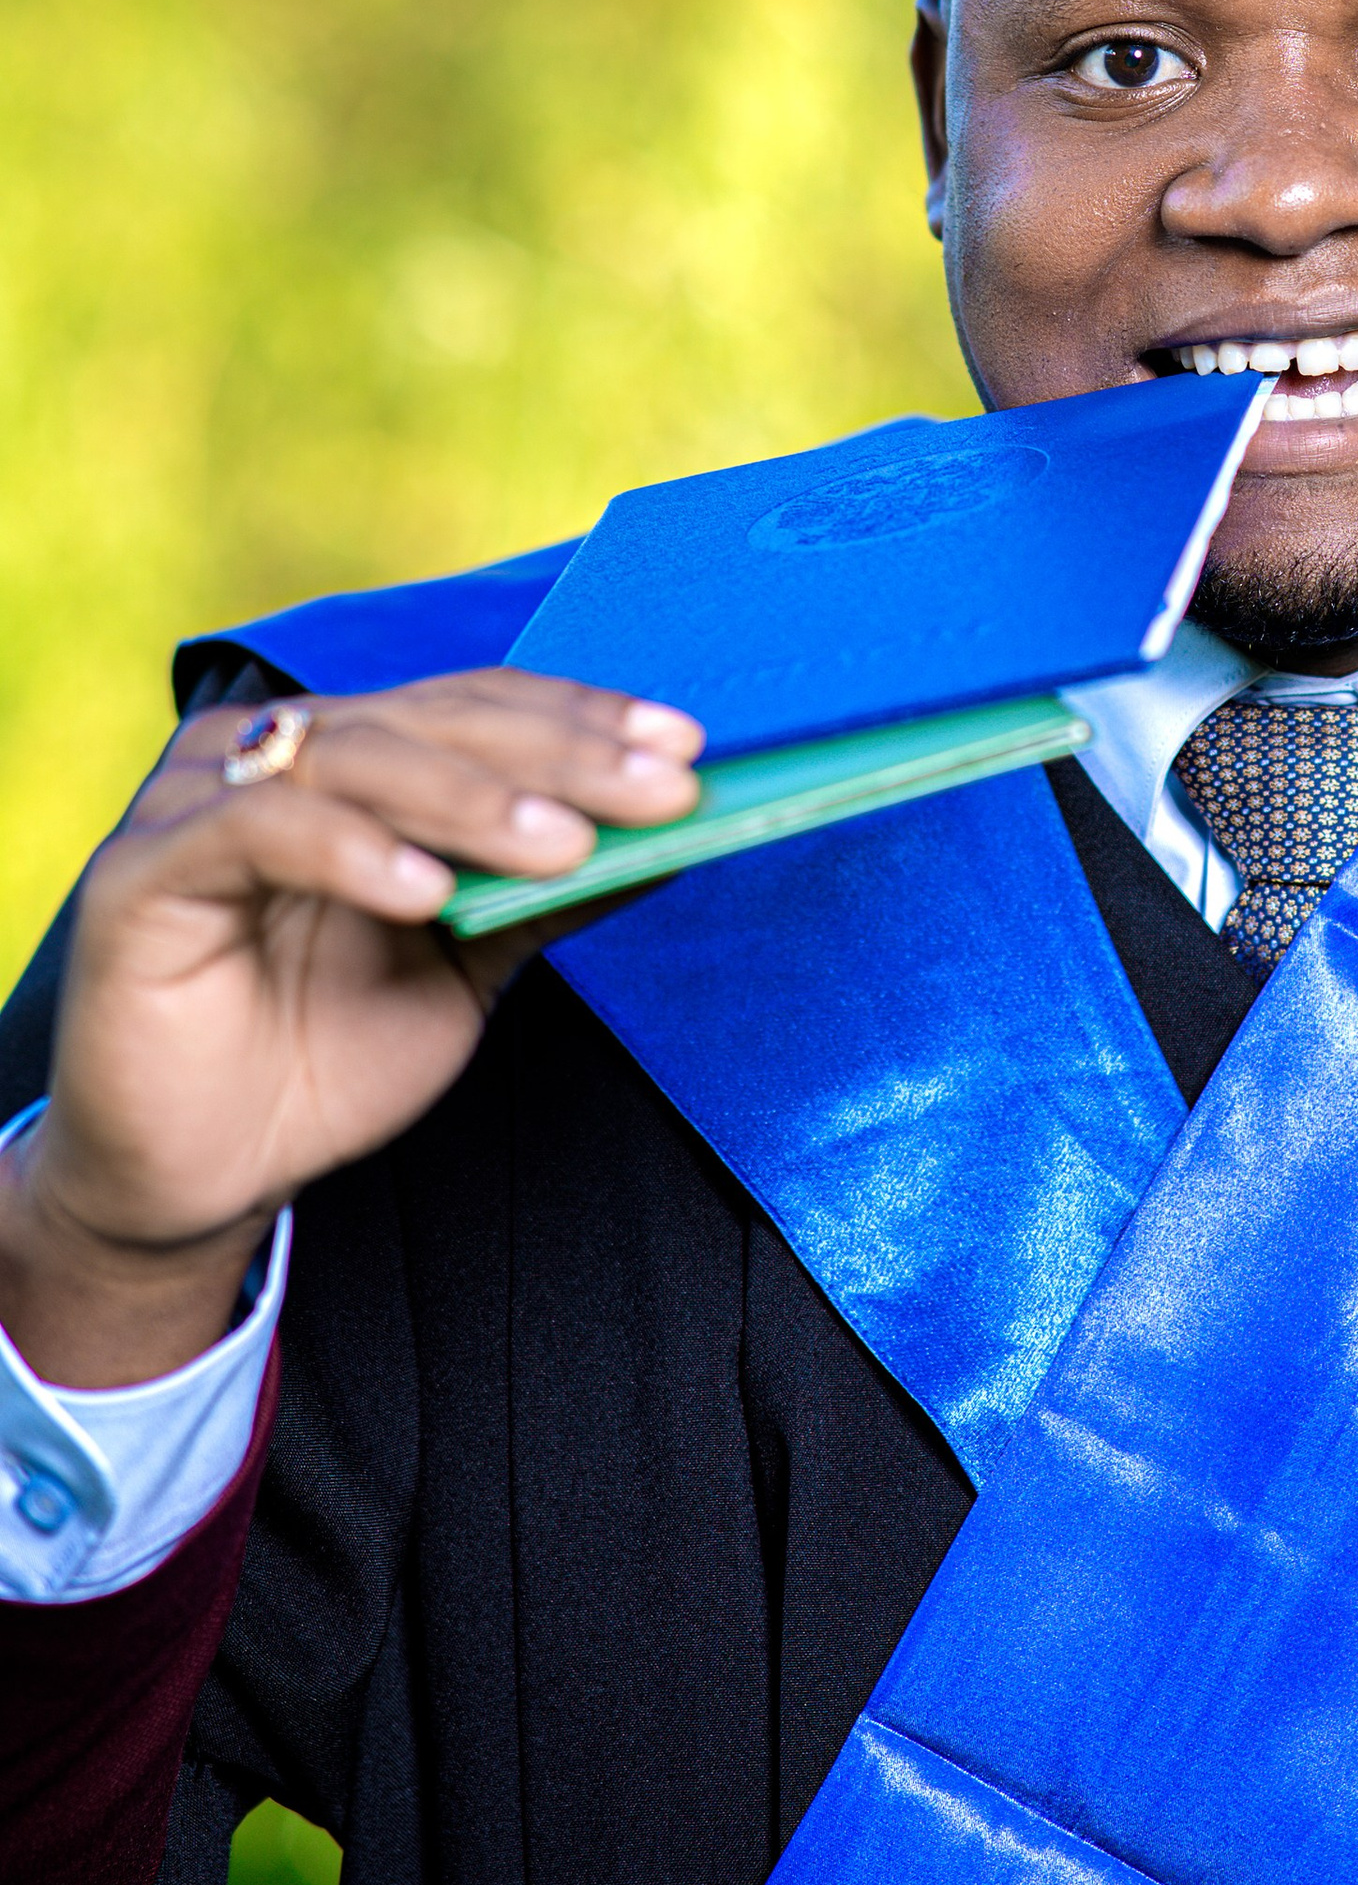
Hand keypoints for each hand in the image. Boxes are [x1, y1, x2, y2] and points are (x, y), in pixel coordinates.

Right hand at [0, 672, 700, 1387]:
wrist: (199, 1176)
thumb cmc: (323, 1060)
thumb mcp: (466, 968)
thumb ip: (546, 891)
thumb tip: (674, 830)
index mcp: (352, 757)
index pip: (480, 707)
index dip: (583, 720)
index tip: (688, 747)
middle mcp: (274, 757)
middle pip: (434, 721)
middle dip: (559, 757)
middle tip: (659, 790)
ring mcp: (199, 802)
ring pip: (357, 758)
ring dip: (472, 801)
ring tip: (563, 845)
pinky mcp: (141, 871)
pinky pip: (260, 833)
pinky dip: (354, 852)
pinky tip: (428, 891)